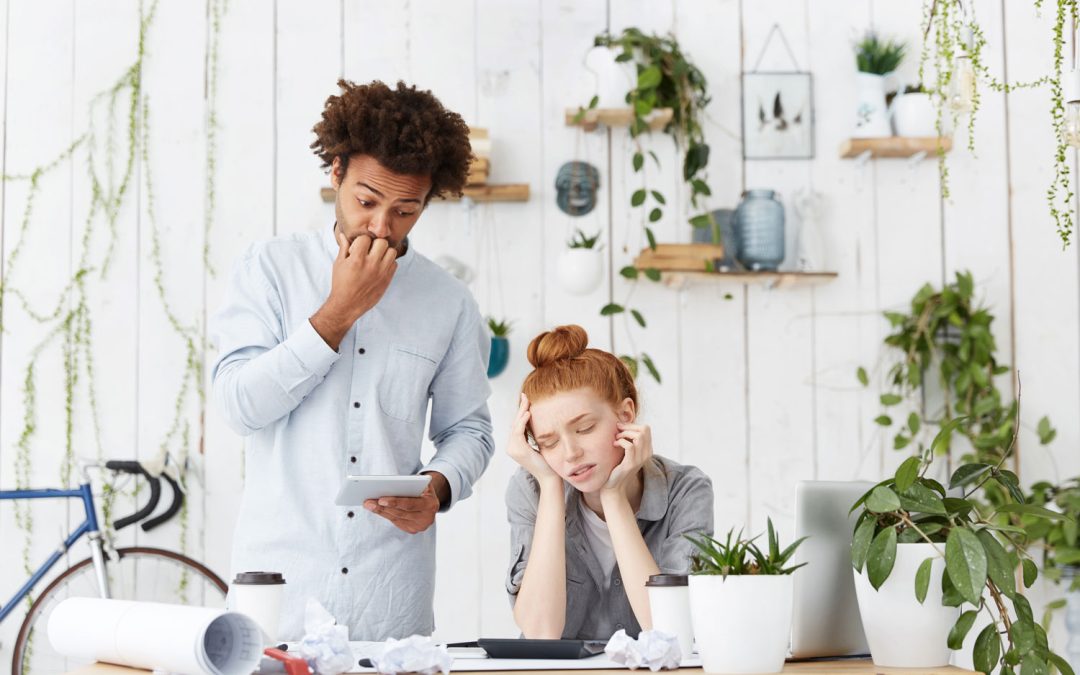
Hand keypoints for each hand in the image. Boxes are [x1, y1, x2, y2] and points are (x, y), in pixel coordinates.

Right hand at [310, 230, 397, 349]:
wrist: (348, 305)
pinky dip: (388, 263)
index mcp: (356, 259)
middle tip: (369, 251)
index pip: (366, 238)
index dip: (361, 241)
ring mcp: (381, 272)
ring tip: (376, 258)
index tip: (358, 248)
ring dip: (384, 252)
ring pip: (392, 251)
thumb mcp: (339, 264)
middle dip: (375, 244)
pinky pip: (394, 264)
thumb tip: (344, 235)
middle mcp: (371, 265)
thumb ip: (344, 248)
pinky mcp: (387, 280)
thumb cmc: (341, 283)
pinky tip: (379, 267)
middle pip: (382, 242)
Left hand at [364, 483, 438, 533]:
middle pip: (400, 513)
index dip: (395, 502)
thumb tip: (389, 484)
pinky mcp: (412, 530)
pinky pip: (396, 522)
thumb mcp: (422, 483)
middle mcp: (426, 518)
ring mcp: (419, 526)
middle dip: (383, 507)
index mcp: (431, 505)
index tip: (380, 499)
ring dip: (380, 511)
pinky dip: (385, 514)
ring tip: (368, 504)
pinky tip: (375, 508)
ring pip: (396, 518)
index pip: (410, 504)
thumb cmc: (423, 488)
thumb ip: (411, 483)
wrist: (432, 502)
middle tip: (368, 502)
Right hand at [506, 394, 559, 485]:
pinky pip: (518, 432)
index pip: (516, 425)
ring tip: (527, 401)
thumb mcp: (539, 444)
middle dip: (520, 408)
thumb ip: (533, 434)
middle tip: (524, 395)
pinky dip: (522, 422)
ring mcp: (513, 450)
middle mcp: (511, 447)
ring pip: (515, 426)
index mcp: (515, 445)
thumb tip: (535, 418)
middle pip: (515, 423)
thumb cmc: (547, 461)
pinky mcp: (518, 450)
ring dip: (521, 412)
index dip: (520, 412)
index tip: (526, 399)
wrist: (549, 476)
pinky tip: (528, 414)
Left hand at [603, 422, 652, 494]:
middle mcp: (647, 454)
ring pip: (639, 437)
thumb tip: (621, 424)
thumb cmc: (617, 467)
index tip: (621, 428)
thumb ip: (629, 440)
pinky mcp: (631, 464)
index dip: (633, 425)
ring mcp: (640, 459)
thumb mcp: (626, 452)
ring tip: (616, 438)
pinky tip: (615, 445)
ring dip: (625, 434)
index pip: (646, 429)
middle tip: (618, 431)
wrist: (613, 486)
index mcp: (647, 450)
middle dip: (629, 427)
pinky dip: (621, 441)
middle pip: (644, 430)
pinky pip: (629, 446)